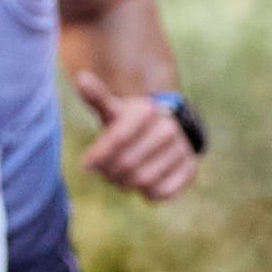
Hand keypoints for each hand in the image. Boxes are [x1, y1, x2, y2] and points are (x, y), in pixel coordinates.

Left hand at [73, 70, 197, 200]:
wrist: (166, 131)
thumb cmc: (130, 123)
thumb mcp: (114, 110)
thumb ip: (97, 97)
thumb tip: (81, 78)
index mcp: (147, 110)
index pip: (116, 139)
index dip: (98, 156)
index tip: (86, 166)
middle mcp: (168, 127)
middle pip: (127, 163)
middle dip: (110, 173)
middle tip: (106, 172)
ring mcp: (182, 148)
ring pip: (143, 180)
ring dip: (125, 185)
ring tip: (122, 177)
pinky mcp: (190, 168)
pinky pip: (161, 192)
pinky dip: (147, 193)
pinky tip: (143, 184)